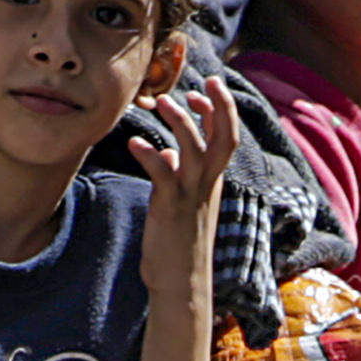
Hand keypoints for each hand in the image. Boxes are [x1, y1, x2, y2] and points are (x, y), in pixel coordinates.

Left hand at [133, 68, 243, 250]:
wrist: (180, 281)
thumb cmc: (177, 240)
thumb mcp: (182, 201)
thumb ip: (177, 173)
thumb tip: (167, 152)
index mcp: (212, 180)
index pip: (227, 137)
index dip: (219, 109)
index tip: (202, 88)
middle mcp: (207, 184)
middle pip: (225, 137)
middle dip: (219, 106)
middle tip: (207, 80)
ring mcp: (191, 196)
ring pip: (194, 149)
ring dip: (180, 122)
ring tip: (160, 102)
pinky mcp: (171, 209)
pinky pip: (163, 175)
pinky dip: (149, 155)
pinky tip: (133, 143)